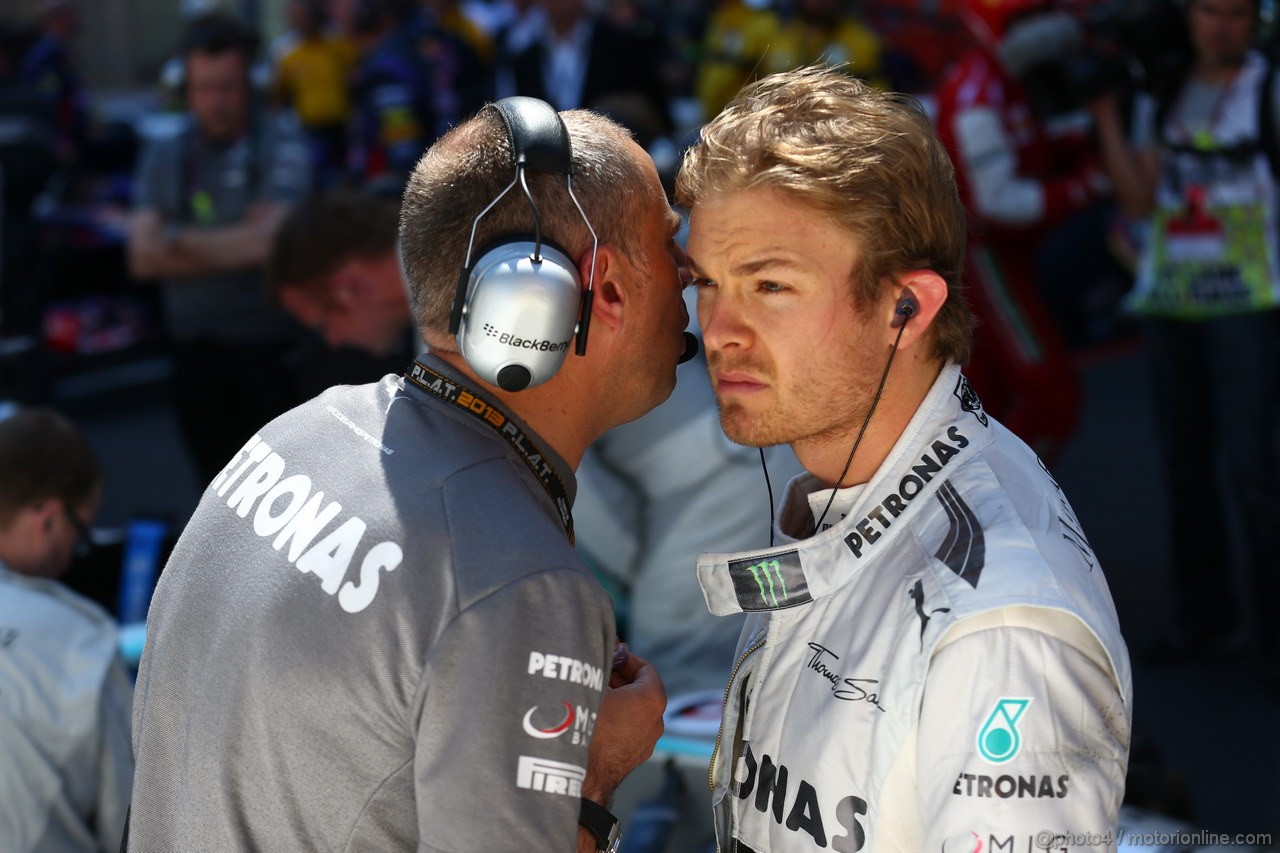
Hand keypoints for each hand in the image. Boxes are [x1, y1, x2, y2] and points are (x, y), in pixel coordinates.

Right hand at [583, 647, 665, 804]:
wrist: (581, 777)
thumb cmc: (586, 728)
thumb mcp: (591, 685)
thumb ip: (600, 663)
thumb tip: (602, 649)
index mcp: (652, 699)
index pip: (645, 668)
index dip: (625, 657)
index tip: (609, 654)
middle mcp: (656, 720)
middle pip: (641, 689)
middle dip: (619, 677)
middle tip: (597, 671)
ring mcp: (647, 741)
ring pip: (635, 710)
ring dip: (617, 698)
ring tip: (592, 692)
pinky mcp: (635, 756)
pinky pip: (630, 728)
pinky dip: (617, 718)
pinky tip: (593, 716)